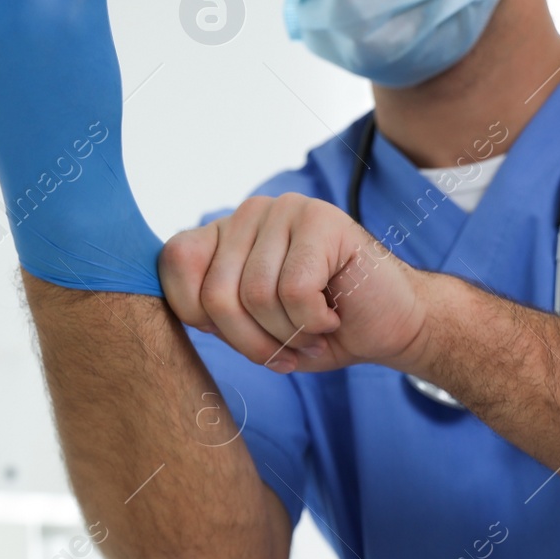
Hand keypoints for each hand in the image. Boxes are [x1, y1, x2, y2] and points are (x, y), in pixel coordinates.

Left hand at [159, 193, 431, 373]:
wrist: (392, 326)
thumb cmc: (317, 329)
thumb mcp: (248, 326)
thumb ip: (207, 310)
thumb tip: (167, 310)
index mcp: (222, 234)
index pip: (174, 266)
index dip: (202, 318)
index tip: (244, 338)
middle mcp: (248, 213)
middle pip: (216, 293)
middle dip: (250, 340)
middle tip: (286, 349)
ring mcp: (286, 209)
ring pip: (257, 295)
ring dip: (288, 333)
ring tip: (312, 329)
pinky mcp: (323, 219)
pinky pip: (295, 291)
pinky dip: (314, 322)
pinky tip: (333, 314)